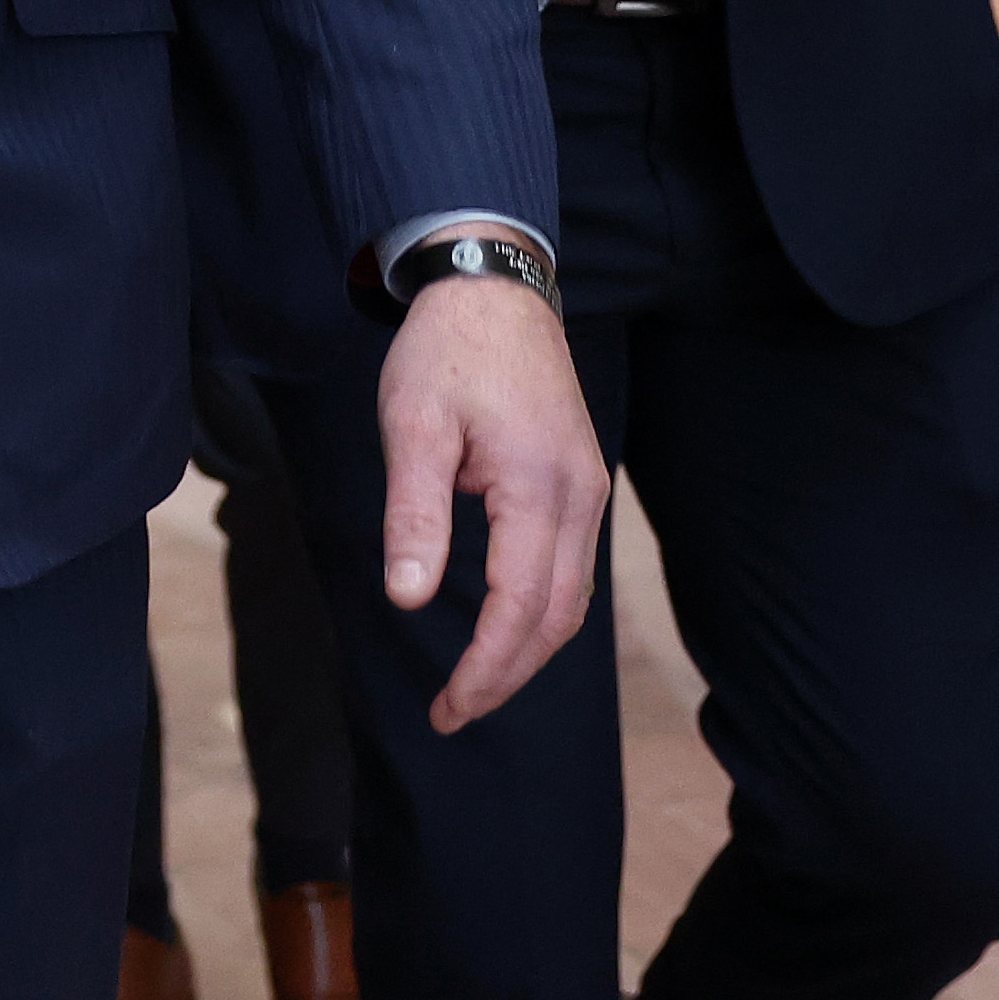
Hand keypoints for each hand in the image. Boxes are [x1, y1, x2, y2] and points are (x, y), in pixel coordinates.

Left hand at [378, 250, 606, 734]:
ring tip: (474, 684)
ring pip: (571, 599)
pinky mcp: (581, 481)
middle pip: (555, 618)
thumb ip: (414, 515)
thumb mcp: (414, 426)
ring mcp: (588, 489)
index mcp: (539, 488)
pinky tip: (504, 627)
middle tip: (454, 712)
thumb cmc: (447, 351)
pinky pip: (571, 566)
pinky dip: (541, 611)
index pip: (520, 608)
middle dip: (507, 673)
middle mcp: (580, 497)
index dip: (485, 667)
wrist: (493, 287)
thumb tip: (410, 597)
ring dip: (528, 649)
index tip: (447, 708)